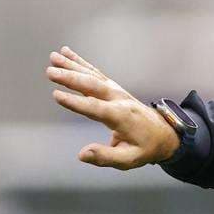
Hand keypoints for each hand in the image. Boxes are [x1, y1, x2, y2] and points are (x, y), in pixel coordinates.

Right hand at [46, 47, 179, 168]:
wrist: (164, 133)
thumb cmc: (145, 148)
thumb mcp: (129, 160)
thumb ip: (105, 156)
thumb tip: (81, 154)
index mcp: (121, 117)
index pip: (95, 108)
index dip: (75, 102)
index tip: (56, 95)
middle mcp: (118, 100)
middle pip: (92, 86)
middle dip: (71, 78)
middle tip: (50, 72)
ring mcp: (117, 91)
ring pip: (92, 75)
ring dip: (72, 65)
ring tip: (53, 57)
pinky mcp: (114, 88)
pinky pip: (95, 73)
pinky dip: (81, 62)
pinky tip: (66, 53)